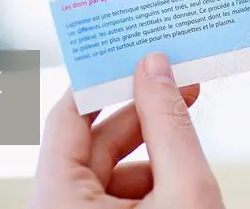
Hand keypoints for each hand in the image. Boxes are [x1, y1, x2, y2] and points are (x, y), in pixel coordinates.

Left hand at [30, 53, 223, 208]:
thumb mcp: (185, 190)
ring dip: (152, 155)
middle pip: (92, 144)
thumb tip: (155, 67)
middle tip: (181, 88)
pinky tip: (181, 186)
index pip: (67, 116)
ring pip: (107, 173)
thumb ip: (169, 124)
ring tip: (191, 149)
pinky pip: (112, 199)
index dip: (104, 81)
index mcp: (58, 199)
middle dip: (144, 118)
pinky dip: (148, 186)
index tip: (135, 55)